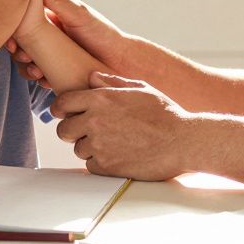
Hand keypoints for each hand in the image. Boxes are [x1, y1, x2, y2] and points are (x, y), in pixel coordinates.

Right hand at [8, 0, 128, 81]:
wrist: (121, 61)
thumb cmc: (102, 33)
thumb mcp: (80, 15)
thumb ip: (58, 1)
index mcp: (49, 16)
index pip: (23, 18)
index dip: (13, 27)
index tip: (12, 37)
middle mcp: (47, 34)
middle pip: (20, 40)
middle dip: (17, 50)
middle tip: (22, 55)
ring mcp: (50, 54)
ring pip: (27, 60)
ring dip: (26, 66)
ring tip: (36, 71)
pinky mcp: (55, 71)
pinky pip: (39, 75)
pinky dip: (39, 78)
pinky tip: (45, 79)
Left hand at [51, 73, 192, 180]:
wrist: (182, 141)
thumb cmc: (165, 113)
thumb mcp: (140, 89)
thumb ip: (112, 83)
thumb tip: (92, 77)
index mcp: (100, 99)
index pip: (62, 103)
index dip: (60, 109)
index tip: (64, 113)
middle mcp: (94, 121)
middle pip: (63, 129)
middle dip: (73, 130)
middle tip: (87, 131)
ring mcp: (99, 145)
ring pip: (78, 149)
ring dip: (90, 148)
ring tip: (113, 143)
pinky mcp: (106, 166)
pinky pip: (90, 166)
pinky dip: (100, 163)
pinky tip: (118, 155)